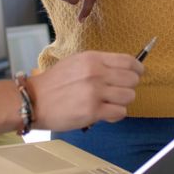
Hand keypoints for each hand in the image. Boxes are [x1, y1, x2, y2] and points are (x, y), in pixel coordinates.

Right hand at [28, 51, 142, 130]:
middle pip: (132, 79)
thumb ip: (99, 64)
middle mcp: (96, 73)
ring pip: (129, 96)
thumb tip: (123, 69)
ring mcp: (95, 92)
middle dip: (129, 87)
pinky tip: (106, 113)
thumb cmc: (54, 83)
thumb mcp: (76, 62)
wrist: (34, 100)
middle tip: (119, 91)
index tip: (139, 73)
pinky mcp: (92, 111)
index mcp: (93, 59)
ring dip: (122, 101)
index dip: (138, 68)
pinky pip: (119, 112)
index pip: (128, 61)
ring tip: (110, 103)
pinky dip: (116, 114)